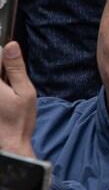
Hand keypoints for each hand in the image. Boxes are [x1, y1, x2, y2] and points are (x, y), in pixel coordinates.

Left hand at [0, 42, 34, 158]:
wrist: (8, 143)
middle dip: (2, 75)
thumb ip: (16, 68)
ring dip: (2, 84)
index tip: (12, 73)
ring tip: (5, 98)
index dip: (5, 61)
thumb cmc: (20, 120)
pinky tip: (2, 104)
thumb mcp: (25, 92)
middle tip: (9, 87)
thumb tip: (11, 46)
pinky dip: (1, 92)